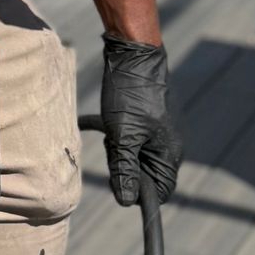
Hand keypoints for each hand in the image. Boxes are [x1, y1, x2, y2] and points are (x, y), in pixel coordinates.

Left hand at [100, 37, 181, 206]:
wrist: (134, 54)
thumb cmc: (132, 95)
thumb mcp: (123, 136)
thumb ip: (124, 169)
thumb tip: (126, 200)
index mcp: (169, 154)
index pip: (160, 191)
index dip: (139, 194)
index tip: (118, 181)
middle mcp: (166, 145)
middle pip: (142, 174)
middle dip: (122, 166)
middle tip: (113, 147)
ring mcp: (155, 130)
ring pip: (131, 153)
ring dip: (115, 147)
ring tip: (108, 128)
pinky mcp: (143, 118)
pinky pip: (125, 135)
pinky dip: (108, 132)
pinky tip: (85, 123)